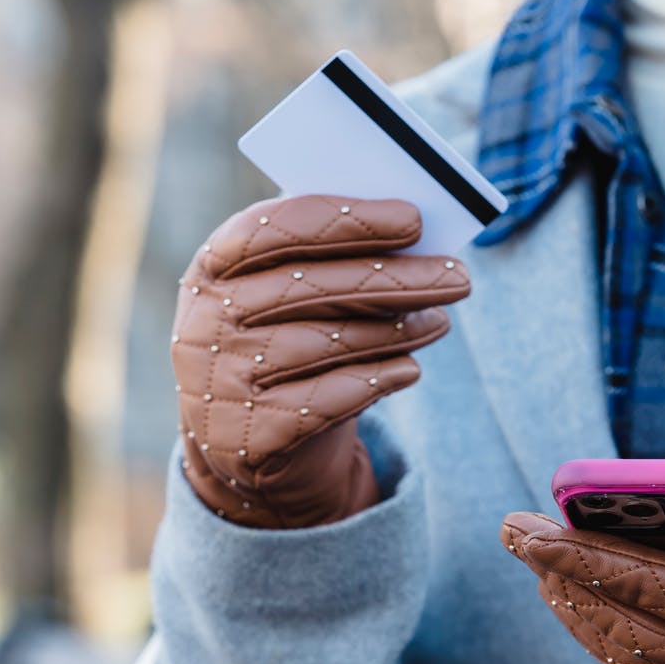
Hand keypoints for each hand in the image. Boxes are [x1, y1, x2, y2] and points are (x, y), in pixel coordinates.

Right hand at [171, 195, 469, 528]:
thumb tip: (410, 237)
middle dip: (394, 278)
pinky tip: (410, 371)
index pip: (272, 227)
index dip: (346, 219)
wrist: (244, 445)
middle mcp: (205, 322)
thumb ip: (328, 261)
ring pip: (325, 343)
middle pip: (310, 286)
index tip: (414, 218)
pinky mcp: (248, 437)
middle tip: (459, 277)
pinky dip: (376, 381)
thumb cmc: (279, 346)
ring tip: (439, 321)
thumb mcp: (285, 298)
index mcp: (211, 268)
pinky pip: (326, 401)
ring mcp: (220, 382)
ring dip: (395, 331)